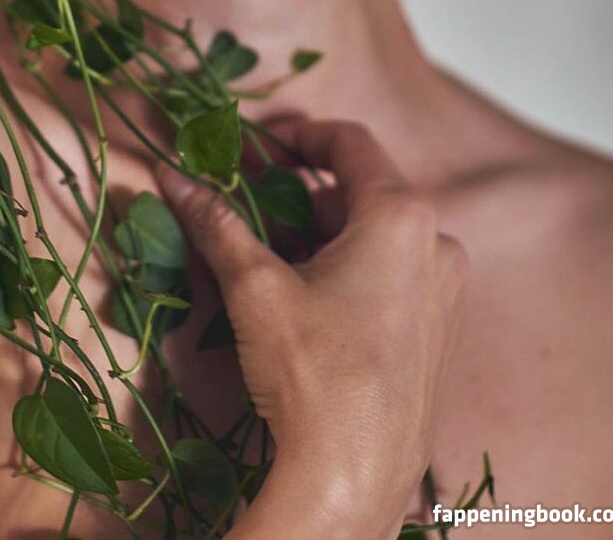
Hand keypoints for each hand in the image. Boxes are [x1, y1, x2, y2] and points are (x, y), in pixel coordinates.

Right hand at [154, 116, 468, 539]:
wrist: (353, 479)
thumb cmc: (312, 372)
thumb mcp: (254, 286)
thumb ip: (216, 221)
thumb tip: (171, 176)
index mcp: (402, 216)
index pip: (348, 141)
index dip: (296, 133)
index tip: (254, 144)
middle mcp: (436, 244)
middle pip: (355, 191)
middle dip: (294, 193)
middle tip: (243, 202)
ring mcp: (441, 292)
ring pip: (368, 237)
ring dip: (312, 234)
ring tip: (257, 255)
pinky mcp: (434, 332)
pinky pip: (385, 276)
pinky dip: (339, 270)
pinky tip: (294, 297)